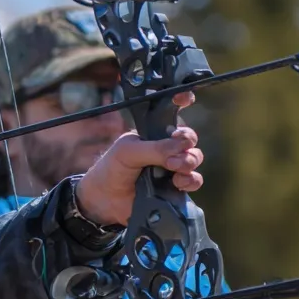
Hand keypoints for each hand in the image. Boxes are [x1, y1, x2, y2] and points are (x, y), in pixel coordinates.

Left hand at [75, 93, 203, 226]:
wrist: (104, 200)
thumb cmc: (112, 169)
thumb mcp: (128, 153)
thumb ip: (155, 148)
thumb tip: (183, 146)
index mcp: (152, 133)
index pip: (172, 113)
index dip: (182, 102)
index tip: (186, 98)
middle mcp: (165, 147)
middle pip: (189, 139)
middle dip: (187, 144)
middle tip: (172, 157)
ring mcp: (172, 167)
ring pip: (194, 158)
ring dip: (189, 162)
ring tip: (173, 169)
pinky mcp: (175, 186)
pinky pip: (194, 180)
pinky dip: (191, 181)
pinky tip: (178, 183)